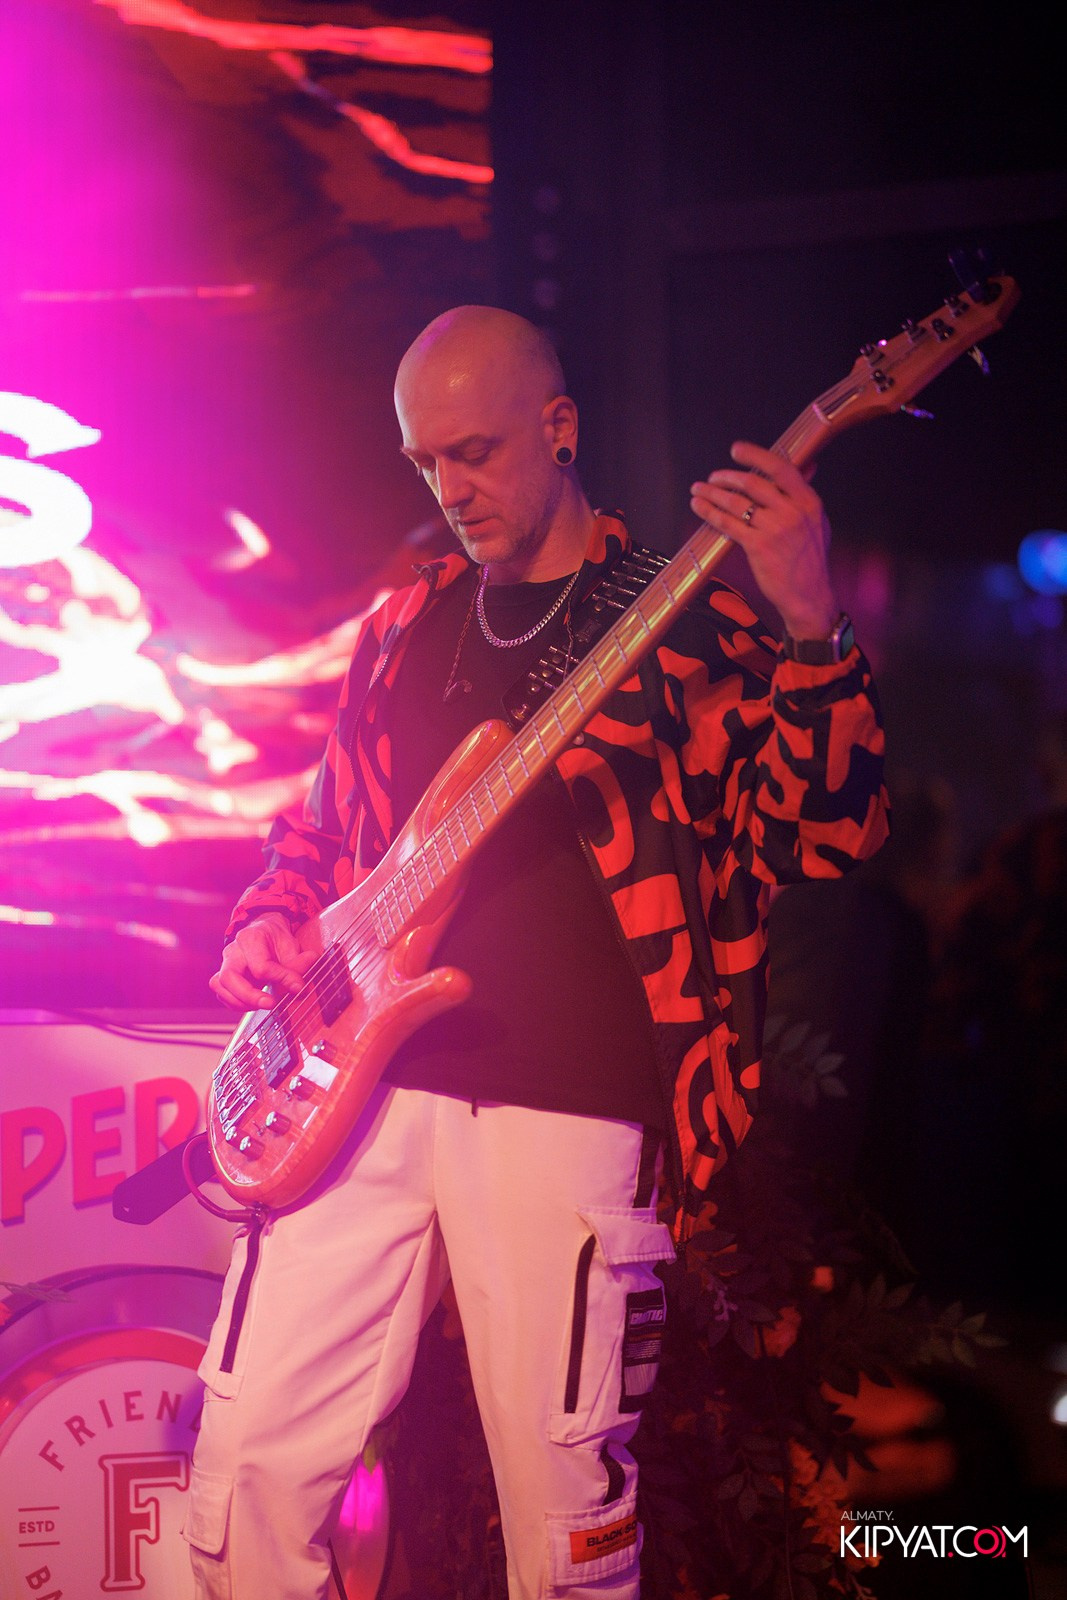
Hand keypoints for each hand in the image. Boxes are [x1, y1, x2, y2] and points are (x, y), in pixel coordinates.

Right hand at [209, 913, 316, 1012]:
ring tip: (261, 1004)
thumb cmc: (277, 939)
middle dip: (249, 997)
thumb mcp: (291, 947)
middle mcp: (233, 950)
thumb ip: (296, 966)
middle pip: (229, 977)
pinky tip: (251, 1004)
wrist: (266, 931)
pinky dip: (234, 1002)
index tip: (296, 987)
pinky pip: (221, 992)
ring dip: (239, 1001)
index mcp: (251, 938)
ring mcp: (225, 962)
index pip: (260, 967)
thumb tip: (299, 987)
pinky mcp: (223, 974)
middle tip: (270, 1004)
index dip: (280, 979)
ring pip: (220, 985)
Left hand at [690, 441, 837, 638]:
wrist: (808, 595)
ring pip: (736, 502)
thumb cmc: (810, 560)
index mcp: (808, 501)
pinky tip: (700, 507)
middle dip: (726, 477)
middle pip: (753, 483)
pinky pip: (728, 524)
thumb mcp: (817, 522)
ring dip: (712, 493)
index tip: (737, 450)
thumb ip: (806, 495)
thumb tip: (809, 465)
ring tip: (699, 489)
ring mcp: (775, 529)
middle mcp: (793, 512)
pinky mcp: (758, 547)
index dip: (756, 456)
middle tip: (712, 477)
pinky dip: (710, 513)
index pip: (781, 468)